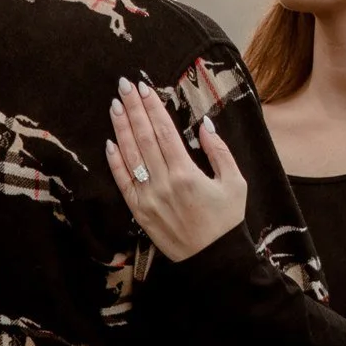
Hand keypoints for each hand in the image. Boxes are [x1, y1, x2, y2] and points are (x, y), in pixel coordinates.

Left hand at [105, 75, 246, 262]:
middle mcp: (162, 183)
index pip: (164, 131)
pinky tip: (110, 142)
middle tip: (124, 85)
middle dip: (133, 108)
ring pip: (129, 155)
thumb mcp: (234, 182)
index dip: (153, 107)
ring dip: (121, 128)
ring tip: (115, 105)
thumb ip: (219, 151)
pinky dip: (114, 161)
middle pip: (144, 137)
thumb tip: (205, 125)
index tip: (144, 88)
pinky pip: (122, 181)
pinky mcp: (138, 211)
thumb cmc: (226, 220)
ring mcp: (147, 197)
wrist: (212, 259)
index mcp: (186, 173)